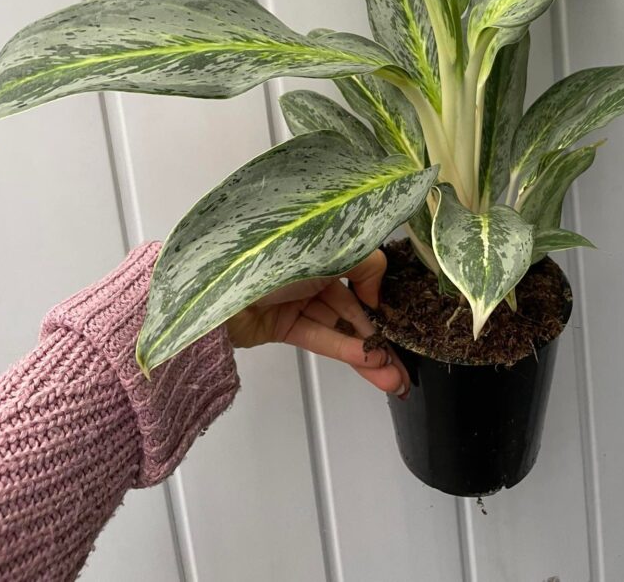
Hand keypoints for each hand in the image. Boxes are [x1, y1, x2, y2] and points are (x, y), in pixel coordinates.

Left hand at [225, 250, 408, 396]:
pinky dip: (344, 351)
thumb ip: (366, 264)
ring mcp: (296, 299)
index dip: (381, 299)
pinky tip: (370, 366)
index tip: (402, 322)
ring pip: (340, 327)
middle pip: (354, 306)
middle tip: (404, 367)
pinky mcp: (282, 324)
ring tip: (393, 379)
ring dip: (367, 353)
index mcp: (322, 245)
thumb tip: (377, 293)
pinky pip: (319, 337)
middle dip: (380, 337)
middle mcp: (311, 270)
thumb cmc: (272, 258)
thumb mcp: (330, 249)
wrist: (219, 288)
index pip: (362, 274)